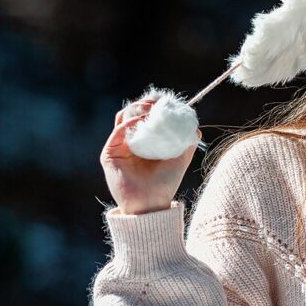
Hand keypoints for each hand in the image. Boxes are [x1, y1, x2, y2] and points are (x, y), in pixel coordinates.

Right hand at [100, 97, 201, 214]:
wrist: (151, 204)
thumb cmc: (165, 183)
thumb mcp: (180, 159)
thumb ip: (187, 143)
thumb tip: (195, 128)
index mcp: (144, 141)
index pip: (146, 116)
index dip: (154, 106)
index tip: (167, 102)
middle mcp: (129, 142)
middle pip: (132, 113)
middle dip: (145, 103)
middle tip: (158, 102)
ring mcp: (118, 146)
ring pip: (122, 118)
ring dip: (136, 108)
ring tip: (151, 108)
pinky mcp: (110, 154)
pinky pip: (118, 132)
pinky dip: (130, 122)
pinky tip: (144, 121)